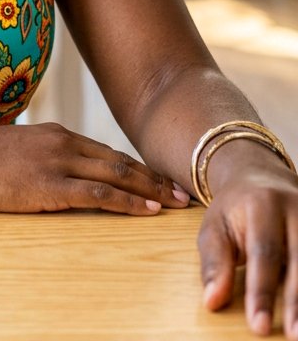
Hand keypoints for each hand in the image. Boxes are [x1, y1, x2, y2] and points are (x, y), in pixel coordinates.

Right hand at [0, 122, 189, 215]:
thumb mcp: (17, 150)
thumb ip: (42, 157)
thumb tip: (58, 173)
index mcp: (57, 133)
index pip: (108, 150)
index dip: (138, 166)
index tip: (161, 178)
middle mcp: (64, 142)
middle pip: (120, 159)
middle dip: (154, 177)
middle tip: (182, 191)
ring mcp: (58, 162)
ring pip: (117, 174)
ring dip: (150, 189)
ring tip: (174, 202)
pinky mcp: (49, 184)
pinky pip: (98, 193)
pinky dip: (126, 200)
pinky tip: (145, 209)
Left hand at [198, 159, 297, 337]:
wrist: (260, 177)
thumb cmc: (234, 210)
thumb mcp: (214, 228)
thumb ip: (214, 263)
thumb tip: (212, 302)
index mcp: (262, 204)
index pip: (263, 253)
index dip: (262, 292)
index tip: (259, 326)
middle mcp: (295, 208)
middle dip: (296, 302)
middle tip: (293, 335)